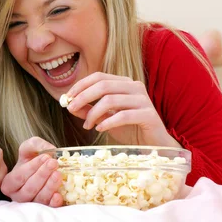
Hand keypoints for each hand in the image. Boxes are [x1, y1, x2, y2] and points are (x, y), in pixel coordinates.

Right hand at [0, 137, 62, 206]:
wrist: (40, 169)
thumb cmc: (30, 159)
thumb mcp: (29, 148)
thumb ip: (36, 144)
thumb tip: (50, 150)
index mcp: (9, 183)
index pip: (19, 177)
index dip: (32, 167)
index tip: (45, 157)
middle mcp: (18, 196)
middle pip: (29, 188)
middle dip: (42, 175)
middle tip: (53, 163)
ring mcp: (31, 205)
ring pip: (39, 199)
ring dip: (49, 186)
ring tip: (58, 174)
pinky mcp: (45, 209)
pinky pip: (49, 208)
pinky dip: (54, 202)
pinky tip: (59, 194)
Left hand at [65, 72, 180, 146]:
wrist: (154, 145)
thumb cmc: (129, 129)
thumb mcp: (105, 118)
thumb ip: (89, 110)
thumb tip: (69, 104)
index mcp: (124, 83)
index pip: (99, 77)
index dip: (81, 85)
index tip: (67, 98)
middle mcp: (135, 87)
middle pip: (103, 86)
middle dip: (83, 97)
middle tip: (71, 109)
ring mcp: (144, 100)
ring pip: (111, 100)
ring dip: (94, 113)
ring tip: (87, 125)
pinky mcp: (149, 115)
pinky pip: (124, 115)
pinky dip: (108, 122)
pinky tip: (100, 129)